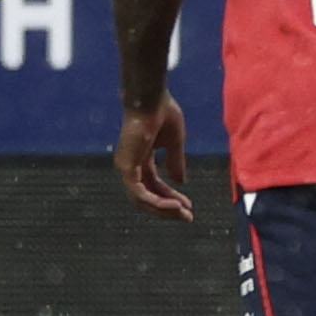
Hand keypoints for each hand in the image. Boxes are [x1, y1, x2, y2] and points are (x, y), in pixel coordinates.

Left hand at [115, 94, 191, 219]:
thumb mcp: (174, 142)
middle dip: (168, 209)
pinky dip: (157, 202)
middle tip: (187, 217)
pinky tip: (174, 205)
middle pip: (148, 197)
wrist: (151, 98)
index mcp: (142, 158)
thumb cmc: (162, 111)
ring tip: (183, 213)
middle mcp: (132, 165)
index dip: (171, 197)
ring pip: (142, 200)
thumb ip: (176, 161)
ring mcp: (127, 167)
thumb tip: (181, 181)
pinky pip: (140, 194)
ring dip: (164, 209)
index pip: (154, 186)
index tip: (188, 207)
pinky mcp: (127, 167)